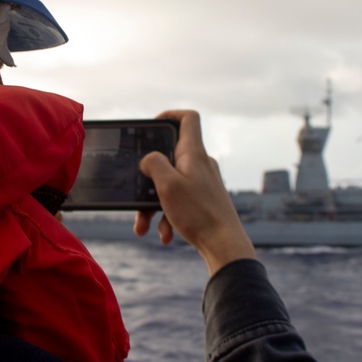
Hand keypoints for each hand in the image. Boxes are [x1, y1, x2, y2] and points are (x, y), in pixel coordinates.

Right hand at [135, 110, 256, 275]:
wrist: (225, 246)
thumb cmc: (198, 214)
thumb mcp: (167, 185)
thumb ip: (154, 164)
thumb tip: (148, 159)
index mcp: (193, 154)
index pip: (188, 118)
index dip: (169, 115)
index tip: (151, 128)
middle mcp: (200, 165)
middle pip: (168, 159)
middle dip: (148, 179)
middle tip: (136, 191)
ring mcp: (202, 183)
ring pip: (170, 186)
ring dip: (153, 205)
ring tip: (143, 227)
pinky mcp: (203, 201)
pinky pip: (178, 203)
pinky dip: (167, 217)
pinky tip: (165, 235)